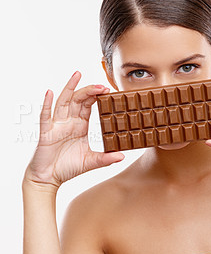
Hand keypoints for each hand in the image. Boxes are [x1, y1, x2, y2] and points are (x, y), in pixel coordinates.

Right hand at [23, 71, 124, 191]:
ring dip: (70, 87)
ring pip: (63, 102)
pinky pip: (46, 116)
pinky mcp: (46, 132)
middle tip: (101, 85)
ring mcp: (57, 125)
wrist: (49, 178)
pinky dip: (47, 104)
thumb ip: (106, 159)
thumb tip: (122, 156)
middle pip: (78, 99)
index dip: (97, 96)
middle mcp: (68, 122)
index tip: (109, 91)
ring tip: (77, 74)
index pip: (89, 105)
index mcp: (80, 125)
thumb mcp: (90, 161)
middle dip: (89, 90)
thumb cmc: (68, 167)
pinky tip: (50, 93)